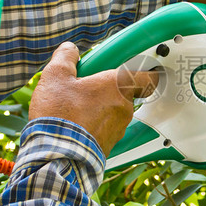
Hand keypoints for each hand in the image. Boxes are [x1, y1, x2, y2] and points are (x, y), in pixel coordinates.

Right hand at [29, 42, 157, 155]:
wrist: (56, 155)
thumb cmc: (60, 115)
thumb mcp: (56, 76)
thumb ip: (65, 57)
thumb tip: (70, 50)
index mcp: (118, 86)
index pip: (150, 77)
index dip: (150, 72)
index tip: (147, 68)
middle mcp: (124, 108)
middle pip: (123, 94)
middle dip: (107, 90)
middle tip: (86, 88)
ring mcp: (118, 129)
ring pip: (113, 113)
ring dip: (99, 109)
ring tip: (74, 109)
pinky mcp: (109, 146)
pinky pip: (104, 130)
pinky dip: (93, 127)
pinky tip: (73, 126)